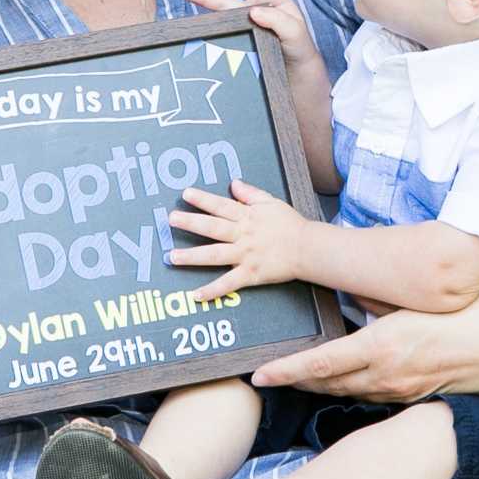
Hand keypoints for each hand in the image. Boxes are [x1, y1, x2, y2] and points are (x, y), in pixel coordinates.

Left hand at [168, 178, 311, 300]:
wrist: (308, 248)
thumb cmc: (290, 224)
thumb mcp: (271, 202)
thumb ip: (251, 193)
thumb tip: (234, 183)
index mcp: (247, 216)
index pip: (221, 206)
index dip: (203, 199)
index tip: (185, 194)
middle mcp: (243, 235)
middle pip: (213, 228)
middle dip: (191, 223)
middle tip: (171, 220)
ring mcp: (246, 255)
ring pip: (215, 255)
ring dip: (193, 257)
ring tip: (172, 257)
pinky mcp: (251, 274)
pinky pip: (229, 283)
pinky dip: (213, 290)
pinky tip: (196, 295)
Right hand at [184, 0, 317, 69]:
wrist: (294, 73)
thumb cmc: (299, 48)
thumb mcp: (294, 31)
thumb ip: (277, 20)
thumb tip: (253, 10)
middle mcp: (261, 5)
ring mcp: (248, 19)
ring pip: (225, 4)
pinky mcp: (240, 34)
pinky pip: (223, 24)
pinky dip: (210, 21)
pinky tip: (198, 18)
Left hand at [251, 292, 478, 401]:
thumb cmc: (467, 314)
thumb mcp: (415, 301)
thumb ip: (378, 300)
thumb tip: (351, 295)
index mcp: (383, 346)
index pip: (322, 364)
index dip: (287, 372)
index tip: (261, 375)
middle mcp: (388, 375)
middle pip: (329, 384)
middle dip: (296, 381)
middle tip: (268, 377)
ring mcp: (403, 390)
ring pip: (350, 391)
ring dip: (322, 385)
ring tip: (296, 377)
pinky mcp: (418, 394)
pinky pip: (375, 393)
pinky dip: (353, 386)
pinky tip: (345, 377)